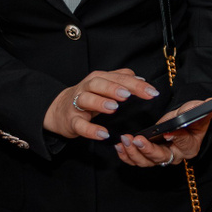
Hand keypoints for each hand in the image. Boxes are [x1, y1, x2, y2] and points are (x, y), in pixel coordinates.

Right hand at [44, 68, 161, 140]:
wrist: (59, 110)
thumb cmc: (87, 97)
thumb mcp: (104, 85)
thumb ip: (122, 79)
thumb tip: (141, 79)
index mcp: (99, 78)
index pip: (119, 78)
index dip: (136, 85)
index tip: (152, 92)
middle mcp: (87, 88)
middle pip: (100, 83)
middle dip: (114, 88)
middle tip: (128, 94)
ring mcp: (77, 104)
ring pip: (86, 99)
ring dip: (100, 103)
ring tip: (114, 108)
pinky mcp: (72, 121)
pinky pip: (80, 125)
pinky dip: (91, 130)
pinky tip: (103, 134)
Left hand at [116, 98, 211, 167]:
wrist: (180, 123)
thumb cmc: (188, 119)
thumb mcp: (194, 112)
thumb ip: (199, 110)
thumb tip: (211, 105)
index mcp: (190, 147)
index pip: (184, 143)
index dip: (176, 138)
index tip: (166, 132)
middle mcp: (175, 156)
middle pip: (161, 158)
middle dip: (147, 150)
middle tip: (137, 139)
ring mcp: (160, 158)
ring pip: (146, 162)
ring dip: (133, 153)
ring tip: (125, 140)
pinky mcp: (148, 157)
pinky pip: (136, 161)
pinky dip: (126, 156)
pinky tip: (120, 147)